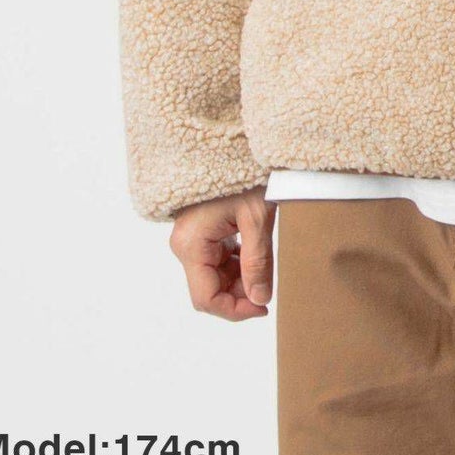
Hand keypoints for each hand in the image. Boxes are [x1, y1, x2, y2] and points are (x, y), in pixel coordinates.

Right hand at [169, 187, 275, 320]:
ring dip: (239, 280)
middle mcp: (184, 245)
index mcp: (191, 244)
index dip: (235, 311)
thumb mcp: (257, 218)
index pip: (206, 299)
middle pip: (209, 290)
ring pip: (213, 278)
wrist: (235, 144)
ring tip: (266, 266)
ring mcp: (190, 239)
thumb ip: (257, 262)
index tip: (264, 307)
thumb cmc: (246, 175)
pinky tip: (256, 253)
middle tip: (270, 286)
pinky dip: (236, 265)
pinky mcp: (200, 232)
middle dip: (239, 295)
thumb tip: (259, 299)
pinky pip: (216, 261)